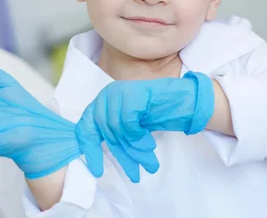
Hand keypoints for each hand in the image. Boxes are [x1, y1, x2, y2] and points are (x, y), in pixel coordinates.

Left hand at [76, 71, 214, 182]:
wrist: (180, 100)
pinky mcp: (132, 93)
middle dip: (122, 155)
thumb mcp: (129, 127)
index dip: (90, 150)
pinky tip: (149, 145)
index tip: (97, 171)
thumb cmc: (154, 114)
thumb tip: (95, 163)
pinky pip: (128, 123)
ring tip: (148, 161)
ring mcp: (118, 92)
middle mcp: (106, 95)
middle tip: (135, 174)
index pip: (86, 128)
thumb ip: (114, 137)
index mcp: (102, 103)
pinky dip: (138, 138)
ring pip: (117, 130)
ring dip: (134, 150)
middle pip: (105, 132)